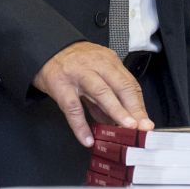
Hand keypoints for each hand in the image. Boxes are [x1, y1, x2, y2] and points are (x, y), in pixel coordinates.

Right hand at [32, 41, 150, 146]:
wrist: (44, 50)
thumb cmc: (72, 62)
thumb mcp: (94, 72)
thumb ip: (107, 95)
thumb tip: (120, 120)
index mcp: (108, 61)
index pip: (129, 84)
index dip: (139, 105)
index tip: (146, 122)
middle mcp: (96, 65)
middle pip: (121, 86)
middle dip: (134, 108)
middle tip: (143, 126)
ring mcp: (78, 75)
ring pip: (101, 92)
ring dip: (116, 111)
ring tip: (126, 128)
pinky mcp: (60, 85)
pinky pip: (73, 108)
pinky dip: (80, 125)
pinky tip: (87, 138)